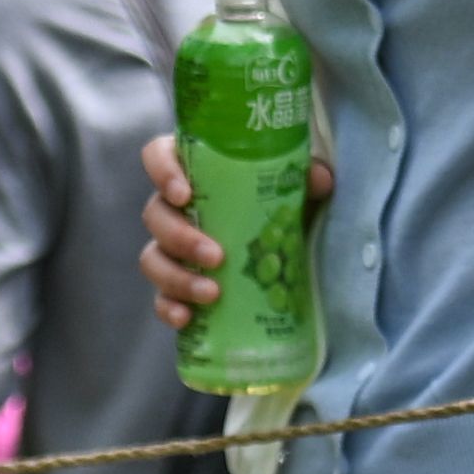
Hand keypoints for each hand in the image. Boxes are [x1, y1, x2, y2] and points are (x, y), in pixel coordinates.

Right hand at [136, 128, 328, 332]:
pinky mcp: (174, 284)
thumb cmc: (278, 203)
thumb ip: (304, 177)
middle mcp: (174, 208)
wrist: (288, 248)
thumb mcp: (294, 186)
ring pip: (153, 258)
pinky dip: (169, 308)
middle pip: (155, 214)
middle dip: (180, 237)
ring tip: (213, 293)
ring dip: (177, 277)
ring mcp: (170, 248)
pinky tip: (187, 317)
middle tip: (217, 255)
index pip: (158, 156)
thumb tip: (320, 178)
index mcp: (194, 171)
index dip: (162, 172)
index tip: (184, 194)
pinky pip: (160, 297)